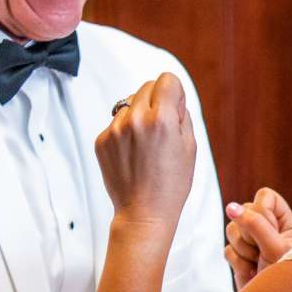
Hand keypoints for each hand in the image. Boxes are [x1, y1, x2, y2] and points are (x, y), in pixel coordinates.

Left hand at [94, 73, 196, 228]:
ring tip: (146, 145)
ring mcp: (115, 129)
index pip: (167, 80)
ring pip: (129, 103)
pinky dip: (125, 132)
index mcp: (162, 119)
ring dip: (139, 116)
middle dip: (157, 101)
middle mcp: (136, 119)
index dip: (175, 93)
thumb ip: (182, 114)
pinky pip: (116, 122)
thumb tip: (172, 96)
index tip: (175, 109)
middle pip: (147, 86)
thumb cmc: (171, 184)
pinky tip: (133, 154)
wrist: (144, 212)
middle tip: (162, 129)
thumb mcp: (190, 146)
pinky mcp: (102, 140)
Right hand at [225, 186, 291, 288]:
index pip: (265, 196)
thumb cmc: (287, 278)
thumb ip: (254, 225)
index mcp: (286, 222)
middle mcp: (269, 229)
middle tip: (263, 252)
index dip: (260, 210)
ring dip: (244, 250)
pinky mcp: (240, 257)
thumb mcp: (275, 248)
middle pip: (244, 211)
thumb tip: (231, 206)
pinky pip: (227, 250)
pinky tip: (253, 273)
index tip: (268, 230)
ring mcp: (253, 243)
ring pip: (232, 230)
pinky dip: (239, 263)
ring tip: (259, 264)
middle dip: (250, 234)